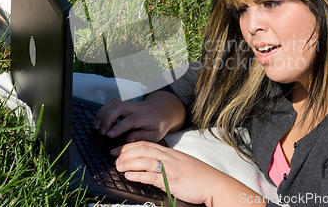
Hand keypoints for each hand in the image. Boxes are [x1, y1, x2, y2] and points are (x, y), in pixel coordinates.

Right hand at [94, 91, 185, 142]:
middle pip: (119, 107)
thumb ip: (142, 136)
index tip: (109, 135)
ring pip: (113, 103)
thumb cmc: (159, 124)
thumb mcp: (155, 134)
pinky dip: (103, 110)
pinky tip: (99, 120)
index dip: (118, 127)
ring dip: (103, 113)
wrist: (163, 109)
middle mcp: (136, 108)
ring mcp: (129, 104)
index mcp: (144, 117)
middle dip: (107, 118)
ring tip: (97, 127)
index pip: (130, 120)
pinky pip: (111, 103)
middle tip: (101, 132)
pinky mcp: (124, 104)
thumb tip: (127, 139)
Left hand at [112, 141, 265, 205]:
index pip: (146, 144)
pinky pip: (151, 175)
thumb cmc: (199, 177)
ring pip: (145, 159)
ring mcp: (170, 167)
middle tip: (113, 156)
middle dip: (125, 151)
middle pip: (143, 148)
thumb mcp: (181, 165)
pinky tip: (129, 174)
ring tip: (118, 166)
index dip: (130, 146)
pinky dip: (138, 174)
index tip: (118, 150)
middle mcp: (169, 157)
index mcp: (170, 153)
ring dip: (129, 161)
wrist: (214, 184)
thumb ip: (167, 164)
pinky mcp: (172, 180)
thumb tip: (152, 167)